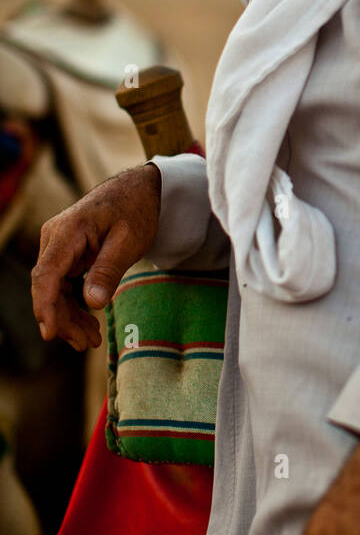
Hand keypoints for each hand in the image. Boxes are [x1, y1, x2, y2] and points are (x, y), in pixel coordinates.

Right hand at [31, 163, 161, 350]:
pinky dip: (74, 306)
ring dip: (69, 317)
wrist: (138, 190)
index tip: (50, 333)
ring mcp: (58, 247)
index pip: (46, 275)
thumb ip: (109, 270)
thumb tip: (92, 303)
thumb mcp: (129, 241)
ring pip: (55, 291)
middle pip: (48, 288)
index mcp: (67, 232)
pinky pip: (63, 286)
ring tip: (91, 340)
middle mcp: (55, 239)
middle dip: (63, 320)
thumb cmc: (135, 210)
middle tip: (88, 344)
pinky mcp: (66, 255)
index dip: (45, 306)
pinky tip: (89, 323)